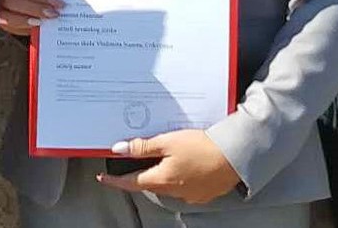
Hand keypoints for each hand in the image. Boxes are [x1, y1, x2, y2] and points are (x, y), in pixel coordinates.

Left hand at [97, 129, 241, 204]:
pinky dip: (179, 176)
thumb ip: (143, 147)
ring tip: (163, 156)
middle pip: (149, 183)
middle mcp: (173, 191)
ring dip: (161, 173)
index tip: (103, 178)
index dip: (115, 180)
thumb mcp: (168, 142)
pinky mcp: (202, 192)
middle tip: (133, 161)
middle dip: (140, 173)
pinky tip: (185, 163)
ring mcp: (189, 194)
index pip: (131, 182)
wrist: (235, 157)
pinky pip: (183, 186)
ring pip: (166, 184)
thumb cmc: (203, 148)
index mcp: (161, 179)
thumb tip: (119, 149)